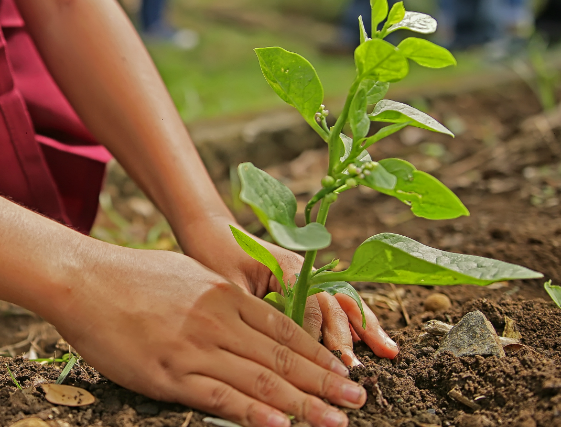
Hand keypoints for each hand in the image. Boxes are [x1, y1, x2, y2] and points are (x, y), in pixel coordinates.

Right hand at [47, 244, 366, 426]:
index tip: (344, 370)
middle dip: (325, 382)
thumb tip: (246, 313)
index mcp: (224, 295)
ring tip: (336, 419)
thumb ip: (220, 297)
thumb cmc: (130, 276)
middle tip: (358, 399)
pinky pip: (220, 398)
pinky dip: (254, 414)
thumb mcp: (187, 275)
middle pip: (282, 358)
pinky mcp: (169, 374)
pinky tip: (280, 426)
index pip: (284, 330)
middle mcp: (218, 321)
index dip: (318, 354)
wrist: (83, 280)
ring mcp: (194, 349)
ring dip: (304, 404)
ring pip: (260, 381)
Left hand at [175, 215, 398, 366]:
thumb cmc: (214, 256)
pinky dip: (356, 321)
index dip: (316, 334)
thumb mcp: (227, 284)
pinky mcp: (307, 284)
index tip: (321, 363)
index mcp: (287, 266)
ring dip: (366, 327)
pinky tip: (371, 341)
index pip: (311, 304)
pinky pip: (336, 303)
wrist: (212, 232)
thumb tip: (266, 345)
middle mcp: (305, 270)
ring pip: (344, 302)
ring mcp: (309, 276)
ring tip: (389, 352)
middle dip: (348, 337)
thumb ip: (251, 309)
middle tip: (355, 369)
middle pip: (334, 304)